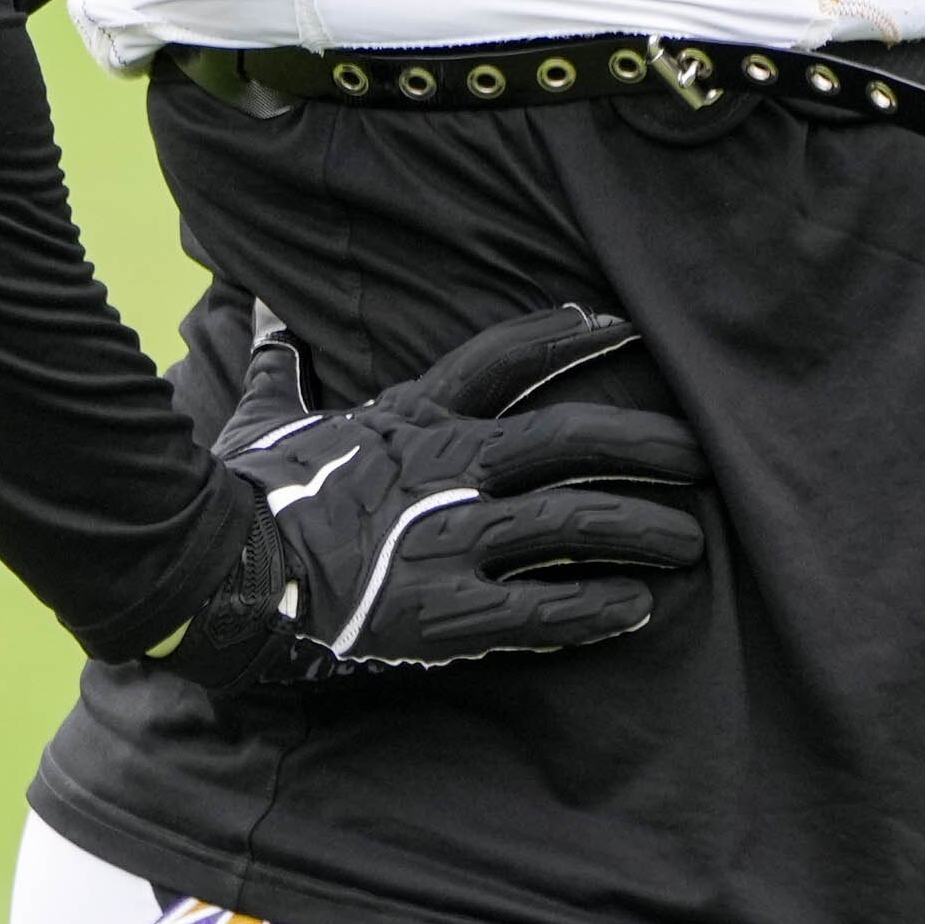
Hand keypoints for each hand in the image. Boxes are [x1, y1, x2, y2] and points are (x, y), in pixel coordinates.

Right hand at [156, 301, 707, 687]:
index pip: (505, 357)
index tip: (623, 327)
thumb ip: (279, 363)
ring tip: (692, 540)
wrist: (223, 573)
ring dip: (642, 528)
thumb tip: (260, 309)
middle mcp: (449, 470)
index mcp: (413, 418)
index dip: (568, 335)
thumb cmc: (247, 495)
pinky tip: (639, 607)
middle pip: (571, 436)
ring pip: (574, 521)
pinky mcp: (447, 614)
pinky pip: (542, 610)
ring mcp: (452, 541)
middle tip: (701, 453)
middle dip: (645, 442)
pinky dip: (595, 608)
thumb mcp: (265, 416)